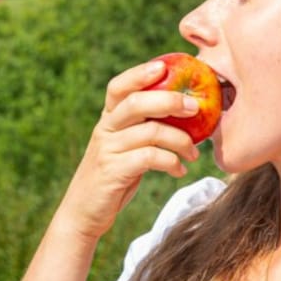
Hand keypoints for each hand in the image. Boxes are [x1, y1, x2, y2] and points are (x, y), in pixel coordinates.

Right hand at [52, 60, 200, 239]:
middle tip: (196, 107)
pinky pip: (150, 158)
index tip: (164, 66)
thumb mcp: (125, 147)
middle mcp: (105, 129)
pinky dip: (171, 162)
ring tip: (194, 153)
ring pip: (150, 131)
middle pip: (136, 103)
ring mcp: (108, 150)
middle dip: (170, 100)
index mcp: (108, 119)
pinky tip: (179, 170)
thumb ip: (143, 129)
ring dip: (181, 140)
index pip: (119, 86)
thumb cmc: (114, 177)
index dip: (139, 73)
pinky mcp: (114, 171)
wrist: (84, 214)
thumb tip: (185, 113)